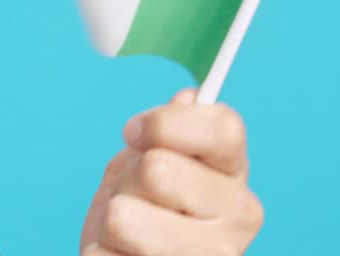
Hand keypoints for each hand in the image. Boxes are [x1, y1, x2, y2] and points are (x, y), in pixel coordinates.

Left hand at [79, 89, 263, 255]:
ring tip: (128, 234)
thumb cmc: (142, 206)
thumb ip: (171, 130)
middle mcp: (238, 218)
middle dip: (127, 181)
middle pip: (156, 169)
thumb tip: (190, 99)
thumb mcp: (150, 158)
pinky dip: (101, 255)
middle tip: (136, 199)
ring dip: (109, 224)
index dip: (164, 123)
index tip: (135, 132)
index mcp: (234, 174)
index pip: (222, 128)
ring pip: (123, 218)